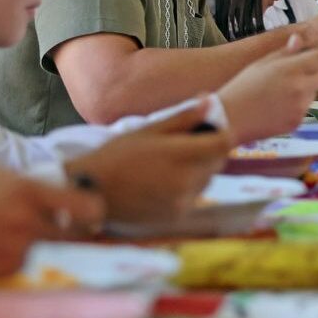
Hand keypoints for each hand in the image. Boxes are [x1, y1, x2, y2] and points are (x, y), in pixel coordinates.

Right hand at [0, 167, 104, 277]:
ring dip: (38, 245)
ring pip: (46, 250)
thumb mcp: (1, 177)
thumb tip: (60, 200)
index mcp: (30, 193)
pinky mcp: (5, 270)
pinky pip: (23, 264)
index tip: (94, 214)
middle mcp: (29, 223)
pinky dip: (17, 258)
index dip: (94, 212)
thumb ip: (33, 188)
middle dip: (69, 232)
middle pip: (70, 234)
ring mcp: (18, 249)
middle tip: (59, 227)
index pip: (84, 206)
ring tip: (10, 234)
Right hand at [67, 100, 230, 226]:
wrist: (93, 191)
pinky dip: (187, 189)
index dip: (222, 134)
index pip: (224, 143)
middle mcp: (186, 180)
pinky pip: (194, 197)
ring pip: (207, 180)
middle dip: (209, 152)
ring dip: (199, 171)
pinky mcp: (177, 216)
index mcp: (180, 154)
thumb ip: (183, 118)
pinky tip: (163, 183)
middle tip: (184, 147)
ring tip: (170, 166)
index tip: (210, 131)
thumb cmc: (117, 155)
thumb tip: (209, 101)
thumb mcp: (148, 130)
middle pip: (218, 162)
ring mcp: (182, 201)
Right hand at [219, 35, 317, 141]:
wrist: (230, 118)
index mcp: (290, 69)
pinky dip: (296, 108)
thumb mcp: (261, 64)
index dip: (314, 58)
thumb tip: (298, 39)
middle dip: (313, 75)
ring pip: (313, 94)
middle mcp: (299, 87)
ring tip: (280, 95)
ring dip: (304, 92)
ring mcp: (300, 107)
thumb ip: (284, 52)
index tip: (305, 61)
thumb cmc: (242, 87)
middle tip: (295, 77)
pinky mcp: (297, 122)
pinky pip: (304, 110)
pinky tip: (277, 108)